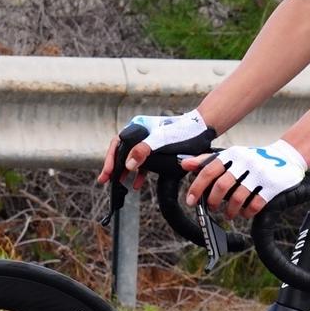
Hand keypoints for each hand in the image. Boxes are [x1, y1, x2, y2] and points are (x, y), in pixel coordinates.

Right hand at [98, 108, 213, 188]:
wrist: (204, 130)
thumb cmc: (184, 132)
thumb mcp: (162, 141)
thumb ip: (143, 151)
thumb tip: (128, 165)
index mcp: (139, 126)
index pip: (118, 143)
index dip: (111, 159)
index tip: (107, 174)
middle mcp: (141, 132)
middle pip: (123, 150)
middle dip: (114, 167)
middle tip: (105, 180)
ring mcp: (150, 141)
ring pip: (133, 158)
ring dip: (125, 171)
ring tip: (119, 184)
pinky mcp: (158, 150)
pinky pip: (144, 162)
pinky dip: (139, 173)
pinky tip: (137, 184)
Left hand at [184, 139, 307, 219]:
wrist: (287, 157)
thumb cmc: (252, 159)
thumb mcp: (231, 155)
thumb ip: (207, 160)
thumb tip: (184, 164)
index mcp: (233, 154)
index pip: (209, 170)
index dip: (197, 187)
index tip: (190, 201)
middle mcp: (245, 162)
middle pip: (222, 186)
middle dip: (213, 201)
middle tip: (211, 207)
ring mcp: (260, 174)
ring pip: (237, 198)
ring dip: (229, 210)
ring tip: (228, 214)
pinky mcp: (272, 186)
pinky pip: (255, 204)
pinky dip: (247, 213)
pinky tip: (244, 213)